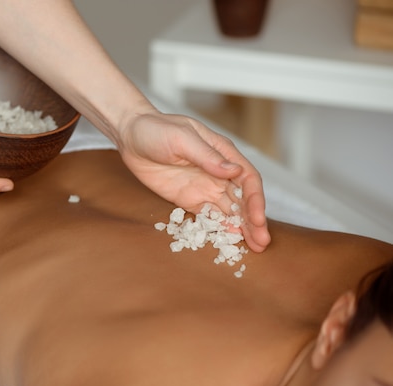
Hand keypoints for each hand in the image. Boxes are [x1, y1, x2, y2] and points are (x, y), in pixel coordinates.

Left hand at [117, 111, 269, 251]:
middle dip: (254, 220)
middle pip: (243, 199)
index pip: (248, 179)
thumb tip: (235, 171)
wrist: (131, 137)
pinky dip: (220, 227)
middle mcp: (219, 172)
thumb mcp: (183, 139)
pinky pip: (209, 216)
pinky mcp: (189, 199)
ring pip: (229, 210)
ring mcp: (205, 187)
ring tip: (253, 247)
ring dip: (242, 228)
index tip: (257, 219)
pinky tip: (229, 239)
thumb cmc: (157, 130)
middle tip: (262, 242)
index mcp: (223, 153)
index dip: (255, 200)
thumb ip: (208, 157)